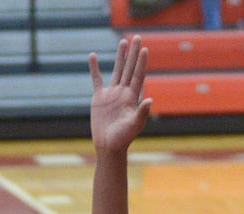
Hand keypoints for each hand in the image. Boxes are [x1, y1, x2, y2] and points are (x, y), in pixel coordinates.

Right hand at [89, 34, 151, 154]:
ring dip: (120, 56)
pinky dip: (94, 68)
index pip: (138, 75)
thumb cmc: (123, 138)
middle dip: (132, 53)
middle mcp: (123, 93)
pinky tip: (93, 56)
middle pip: (129, 68)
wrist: (108, 146)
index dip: (141, 62)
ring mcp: (111, 94)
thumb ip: (142, 112)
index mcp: (132, 97)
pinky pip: (96, 79)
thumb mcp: (134, 125)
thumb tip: (150, 99)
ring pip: (117, 71)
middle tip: (136, 37)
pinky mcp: (99, 98)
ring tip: (123, 41)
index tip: (144, 48)